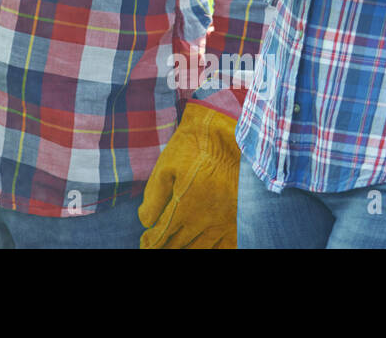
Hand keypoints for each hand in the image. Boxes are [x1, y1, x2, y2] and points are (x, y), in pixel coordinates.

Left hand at [139, 104, 238, 248]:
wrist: (230, 136)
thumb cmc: (194, 147)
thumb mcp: (166, 166)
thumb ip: (153, 197)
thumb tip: (145, 221)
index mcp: (184, 208)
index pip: (162, 235)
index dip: (150, 241)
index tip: (145, 241)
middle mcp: (205, 221)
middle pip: (180, 245)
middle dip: (165, 247)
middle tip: (156, 247)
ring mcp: (225, 223)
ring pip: (201, 249)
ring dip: (185, 249)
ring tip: (175, 247)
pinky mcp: (240, 221)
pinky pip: (226, 247)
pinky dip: (213, 250)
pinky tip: (203, 246)